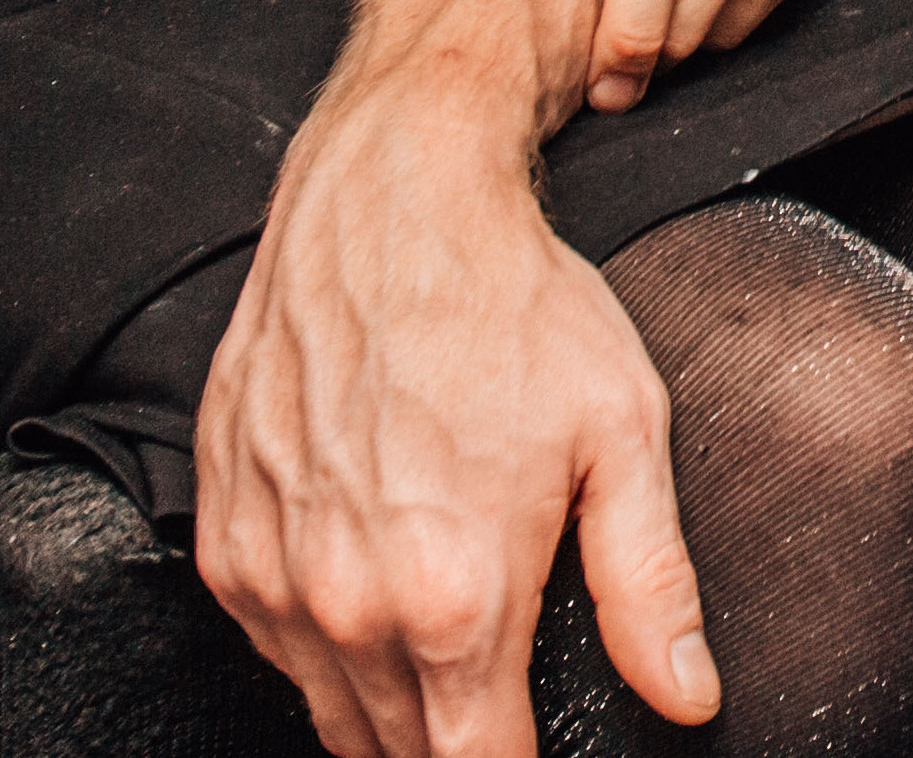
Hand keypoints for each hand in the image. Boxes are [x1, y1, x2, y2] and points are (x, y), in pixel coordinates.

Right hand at [197, 0, 716, 757]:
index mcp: (455, 602)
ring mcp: (273, 583)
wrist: (392, 208)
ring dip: (393, 707)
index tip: (535, 745)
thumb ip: (649, 585)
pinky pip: (276, 649)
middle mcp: (348, 611)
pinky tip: (376, 593)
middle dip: (459, 739)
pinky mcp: (226, 547)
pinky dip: (325, 647)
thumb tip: (686, 697)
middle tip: (503, 695)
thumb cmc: (513, 306)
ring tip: (452, 649)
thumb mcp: (624, 432)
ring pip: (333, 715)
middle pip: (401, 755)